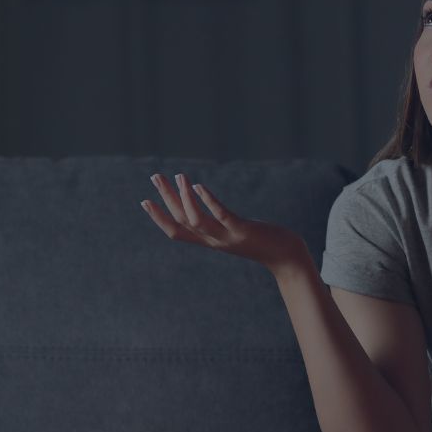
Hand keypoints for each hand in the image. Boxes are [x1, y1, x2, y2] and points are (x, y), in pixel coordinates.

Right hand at [142, 173, 306, 271]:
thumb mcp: (235, 233)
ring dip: (184, 197)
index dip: (159, 218)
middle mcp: (214, 241)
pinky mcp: (243, 230)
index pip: (176, 232)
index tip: (144, 201)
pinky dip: (208, 201)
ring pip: (196, 220)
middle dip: (166, 199)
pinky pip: (221, 215)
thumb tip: (208, 205)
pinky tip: (199, 186)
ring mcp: (228, 237)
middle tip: (155, 176)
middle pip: (182, 221)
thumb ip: (220, 224)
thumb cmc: (262, 242)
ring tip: (178, 175)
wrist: (286, 256)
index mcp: (210, 242)